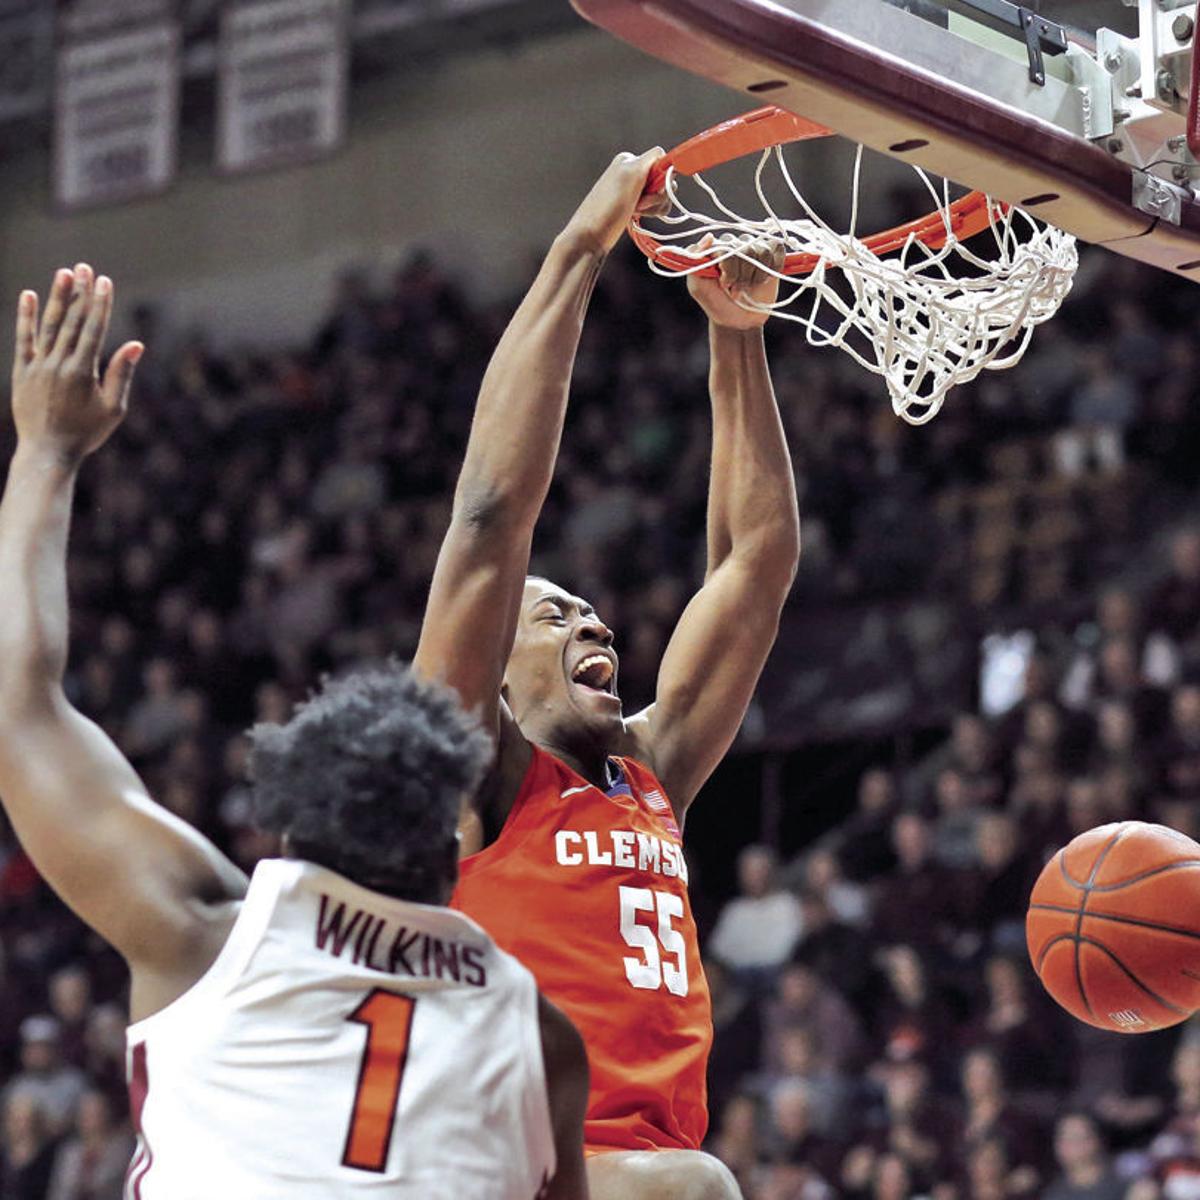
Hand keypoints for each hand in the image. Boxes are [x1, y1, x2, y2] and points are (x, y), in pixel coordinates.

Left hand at [11, 265, 142, 464]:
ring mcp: (38, 366)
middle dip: (80, 293)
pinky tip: (29, 296)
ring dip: (56, 298)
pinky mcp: (22, 371)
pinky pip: (24, 339)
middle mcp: (58, 364)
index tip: (104, 282)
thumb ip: (121, 374)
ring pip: (49, 325)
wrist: (47, 452)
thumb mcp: (113, 409)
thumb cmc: (86, 433)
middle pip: (71, 322)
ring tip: (63, 273)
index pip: (93, 330)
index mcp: (83, 372)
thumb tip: (135, 345)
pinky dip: (26, 318)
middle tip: (85, 268)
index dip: (100, 304)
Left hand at [564, 148, 664, 254]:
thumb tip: (666, 154)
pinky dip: (653, 212)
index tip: (651, 189)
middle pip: (664, 179)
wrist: (591, 237)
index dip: (661, 176)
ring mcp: (635, 191)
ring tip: (637, 211)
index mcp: (630, 161)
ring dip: (655, 206)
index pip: (661, 160)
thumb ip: (650, 159)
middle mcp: (633, 173)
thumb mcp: (630, 174)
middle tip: (640, 203)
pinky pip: (656, 206)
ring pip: (662, 194)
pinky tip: (638, 216)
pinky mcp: (636, 207)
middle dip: (658, 194)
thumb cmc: (606, 208)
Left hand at [687, 233, 784, 328]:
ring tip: (748, 287)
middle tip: (736, 290)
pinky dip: (773, 268)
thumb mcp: (697, 286)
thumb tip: (708, 237)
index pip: (727, 246)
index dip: (730, 268)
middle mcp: (735, 244)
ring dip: (757, 275)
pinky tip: (764, 280)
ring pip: (763, 251)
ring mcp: (754, 248)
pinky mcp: (772, 255)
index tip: (725, 284)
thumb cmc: (715, 303)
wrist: (737, 321)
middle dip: (743, 276)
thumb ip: (695, 260)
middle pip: (747, 248)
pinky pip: (777, 250)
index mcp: (716, 248)